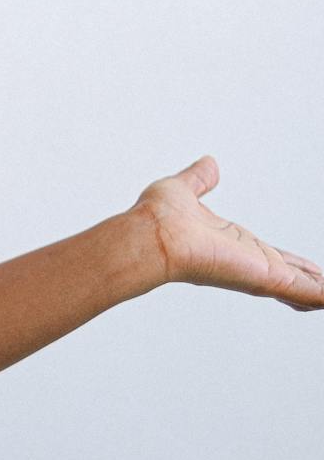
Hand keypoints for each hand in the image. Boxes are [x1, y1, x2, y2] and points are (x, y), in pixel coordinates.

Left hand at [130, 155, 323, 311]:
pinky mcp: (267, 279)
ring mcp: (259, 273)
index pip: (274, 257)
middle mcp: (250, 261)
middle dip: (315, 280)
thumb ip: (199, 178)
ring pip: (304, 287)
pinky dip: (322, 295)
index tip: (313, 269)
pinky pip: (307, 292)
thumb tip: (208, 164)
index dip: (295, 263)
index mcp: (236, 242)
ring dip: (322, 289)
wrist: (153, 235)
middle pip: (294, 275)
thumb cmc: (159, 217)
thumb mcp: (184, 190)